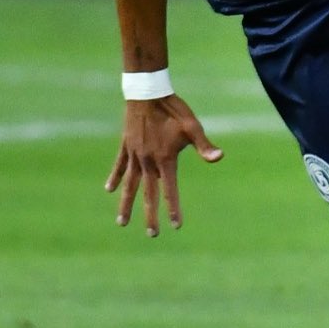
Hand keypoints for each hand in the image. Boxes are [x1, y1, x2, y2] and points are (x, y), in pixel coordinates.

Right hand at [106, 95, 223, 235]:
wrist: (148, 92)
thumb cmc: (174, 109)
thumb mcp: (192, 126)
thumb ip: (204, 146)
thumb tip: (219, 158)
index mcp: (165, 159)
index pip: (170, 190)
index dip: (173, 208)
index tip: (175, 225)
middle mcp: (147, 161)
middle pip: (148, 194)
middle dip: (150, 215)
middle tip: (152, 234)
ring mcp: (134, 155)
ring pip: (129, 185)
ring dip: (126, 204)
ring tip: (121, 223)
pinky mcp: (126, 146)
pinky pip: (119, 166)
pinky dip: (115, 178)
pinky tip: (109, 190)